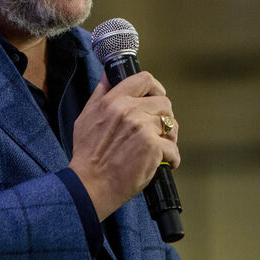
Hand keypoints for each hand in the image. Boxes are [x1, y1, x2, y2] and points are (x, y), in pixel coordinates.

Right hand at [69, 72, 179, 220]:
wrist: (89, 185)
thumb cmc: (87, 155)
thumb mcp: (86, 116)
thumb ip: (100, 93)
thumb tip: (110, 75)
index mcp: (114, 100)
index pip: (144, 79)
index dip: (155, 88)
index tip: (156, 98)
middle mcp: (129, 110)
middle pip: (163, 102)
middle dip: (164, 117)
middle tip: (159, 130)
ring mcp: (142, 128)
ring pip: (171, 124)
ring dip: (169, 138)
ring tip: (162, 148)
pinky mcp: (152, 147)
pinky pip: (173, 148)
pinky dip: (172, 158)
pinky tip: (164, 163)